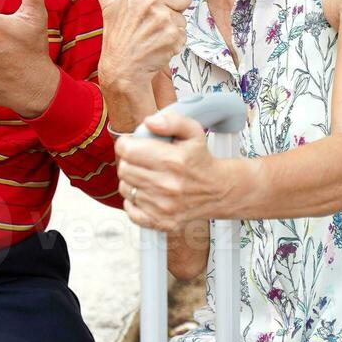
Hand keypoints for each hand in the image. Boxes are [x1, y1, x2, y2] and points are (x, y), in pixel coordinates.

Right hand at [75, 0, 190, 117]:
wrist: (122, 70)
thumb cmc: (118, 38)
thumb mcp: (108, 8)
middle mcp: (150, 0)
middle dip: (174, 9)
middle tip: (154, 24)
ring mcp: (162, 17)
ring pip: (183, 16)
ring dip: (173, 28)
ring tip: (153, 37)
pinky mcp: (171, 33)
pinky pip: (184, 33)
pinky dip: (175, 42)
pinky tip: (158, 47)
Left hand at [115, 108, 229, 232]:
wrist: (218, 190)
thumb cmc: (201, 161)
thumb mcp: (193, 132)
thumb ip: (172, 121)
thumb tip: (150, 122)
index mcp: (172, 161)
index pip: (127, 150)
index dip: (126, 144)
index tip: (132, 144)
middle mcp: (167, 185)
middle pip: (124, 169)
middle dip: (129, 161)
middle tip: (141, 159)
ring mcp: (163, 206)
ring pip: (126, 189)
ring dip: (132, 181)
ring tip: (147, 176)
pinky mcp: (161, 221)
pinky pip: (131, 211)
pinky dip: (134, 202)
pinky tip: (146, 194)